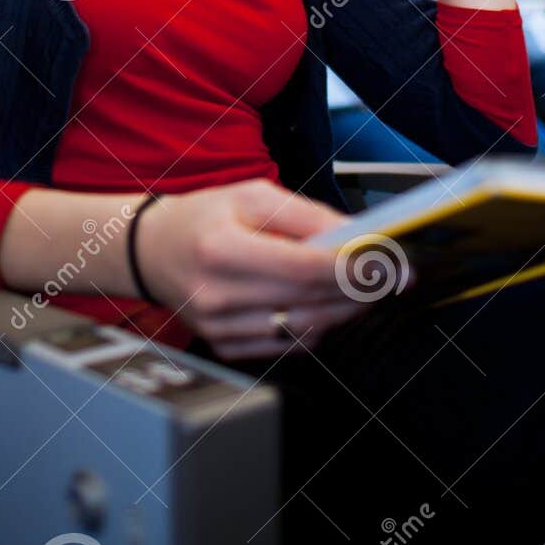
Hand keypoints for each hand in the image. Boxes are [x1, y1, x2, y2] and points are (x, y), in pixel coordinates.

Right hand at [134, 179, 367, 360]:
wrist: (152, 252)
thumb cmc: (205, 217)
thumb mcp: (252, 196)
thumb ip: (307, 216)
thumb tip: (357, 236)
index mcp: (221, 250)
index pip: (301, 267)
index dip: (350, 268)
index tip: (386, 262)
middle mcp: (218, 296)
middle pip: (309, 301)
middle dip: (359, 289)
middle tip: (392, 275)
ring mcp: (220, 329)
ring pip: (305, 329)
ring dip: (346, 310)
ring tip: (367, 288)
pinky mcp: (227, 348)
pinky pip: (289, 346)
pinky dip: (321, 326)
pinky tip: (333, 306)